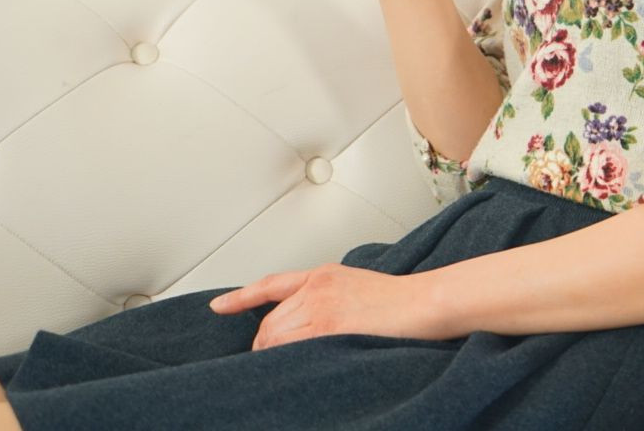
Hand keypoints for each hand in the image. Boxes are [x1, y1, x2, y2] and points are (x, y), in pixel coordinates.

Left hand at [208, 262, 451, 350]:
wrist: (424, 302)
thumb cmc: (401, 301)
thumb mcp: (358, 284)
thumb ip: (329, 297)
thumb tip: (307, 323)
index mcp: (323, 275)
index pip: (271, 285)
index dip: (242, 297)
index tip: (219, 307)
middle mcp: (316, 288)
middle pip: (269, 323)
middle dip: (268, 345)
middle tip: (282, 361)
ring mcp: (319, 308)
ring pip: (274, 338)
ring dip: (276, 356)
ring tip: (296, 365)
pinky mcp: (327, 328)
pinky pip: (290, 349)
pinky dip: (287, 361)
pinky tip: (296, 368)